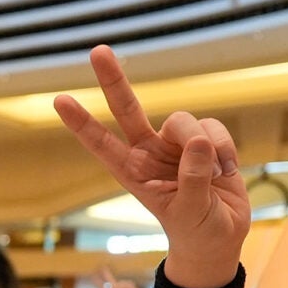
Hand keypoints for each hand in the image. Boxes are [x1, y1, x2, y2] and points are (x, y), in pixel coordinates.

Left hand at [55, 46, 248, 287]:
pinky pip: (214, 127)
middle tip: (97, 51)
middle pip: (127, 108)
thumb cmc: (196, 228)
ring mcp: (175, 144)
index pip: (101, 144)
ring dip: (207, 144)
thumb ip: (194, 179)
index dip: (81, 123)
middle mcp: (148, 151)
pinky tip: (228, 170)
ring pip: (184, 121)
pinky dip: (226, 147)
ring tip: (217, 174)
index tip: (59, 100)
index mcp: (132, 172)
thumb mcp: (191, 212)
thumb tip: (200, 143)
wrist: (221, 236)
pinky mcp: (205, 140)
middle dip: (113, 80)